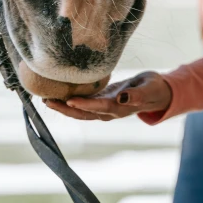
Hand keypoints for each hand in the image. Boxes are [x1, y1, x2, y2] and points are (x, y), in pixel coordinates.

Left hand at [43, 71, 171, 120]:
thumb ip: (137, 94)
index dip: (86, 105)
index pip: (100, 107)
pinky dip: (69, 102)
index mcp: (121, 108)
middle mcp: (110, 112)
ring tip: (46, 99)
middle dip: (66, 109)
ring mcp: (104, 109)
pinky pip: (82, 106)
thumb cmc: (154, 89)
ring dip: (64, 107)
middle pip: (84, 114)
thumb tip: (123, 98)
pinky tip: (57, 95)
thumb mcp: (149, 89)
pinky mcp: (101, 103)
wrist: (156, 93)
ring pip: (80, 112)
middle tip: (48, 100)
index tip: (71, 101)